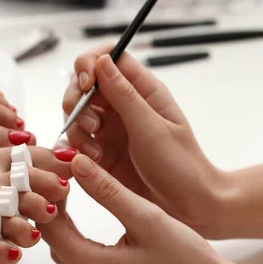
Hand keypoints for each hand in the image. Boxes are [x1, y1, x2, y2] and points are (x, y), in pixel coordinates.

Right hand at [0, 146, 71, 263]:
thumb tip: (27, 156)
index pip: (41, 162)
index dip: (57, 173)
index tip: (63, 182)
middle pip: (43, 196)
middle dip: (50, 206)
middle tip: (46, 212)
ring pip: (29, 230)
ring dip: (30, 234)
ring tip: (23, 235)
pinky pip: (2, 256)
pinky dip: (8, 256)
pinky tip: (4, 253)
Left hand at [40, 155, 262, 263]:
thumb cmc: (185, 259)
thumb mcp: (145, 216)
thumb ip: (107, 190)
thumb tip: (77, 164)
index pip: (49, 228)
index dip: (48, 198)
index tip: (59, 174)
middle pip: (54, 242)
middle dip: (52, 211)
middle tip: (62, 182)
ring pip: (66, 253)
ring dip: (64, 227)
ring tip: (72, 198)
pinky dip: (77, 241)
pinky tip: (88, 224)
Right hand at [63, 45, 227, 237]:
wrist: (188, 206)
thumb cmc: (180, 166)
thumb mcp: (152, 128)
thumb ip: (124, 95)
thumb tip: (102, 61)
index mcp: (143, 91)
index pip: (109, 57)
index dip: (90, 63)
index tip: (86, 82)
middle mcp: (123, 106)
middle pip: (84, 85)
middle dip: (78, 101)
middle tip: (90, 125)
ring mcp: (110, 129)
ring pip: (76, 114)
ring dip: (77, 130)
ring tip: (96, 153)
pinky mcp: (99, 152)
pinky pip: (75, 142)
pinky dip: (74, 150)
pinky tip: (90, 162)